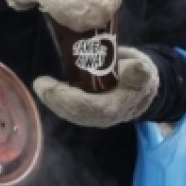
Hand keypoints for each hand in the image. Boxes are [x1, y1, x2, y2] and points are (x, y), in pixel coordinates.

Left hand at [32, 46, 156, 127]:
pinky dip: (57, 100)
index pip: (89, 107)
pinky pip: (71, 110)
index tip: (51, 86)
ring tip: (41, 85)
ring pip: (72, 113)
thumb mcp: (144, 70)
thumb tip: (139, 69)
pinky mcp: (89, 111)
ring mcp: (96, 116)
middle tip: (41, 84)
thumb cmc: (141, 75)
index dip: (68, 99)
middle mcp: (104, 116)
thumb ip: (139, 73)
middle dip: (56, 99)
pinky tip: (47, 89)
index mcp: (117, 106)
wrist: (143, 88)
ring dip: (53, 101)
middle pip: (76, 112)